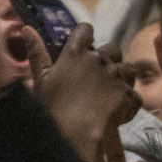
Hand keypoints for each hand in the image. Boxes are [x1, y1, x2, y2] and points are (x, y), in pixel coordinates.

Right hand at [35, 27, 136, 159]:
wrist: (74, 133)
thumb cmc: (52, 106)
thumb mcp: (40, 79)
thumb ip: (37, 52)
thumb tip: (27, 28)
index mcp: (76, 53)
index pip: (85, 30)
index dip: (85, 35)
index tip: (83, 45)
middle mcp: (100, 60)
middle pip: (112, 48)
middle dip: (107, 58)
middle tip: (96, 75)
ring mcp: (117, 76)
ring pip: (127, 68)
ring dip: (121, 76)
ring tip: (109, 92)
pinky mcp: (129, 94)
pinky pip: (133, 92)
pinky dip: (128, 100)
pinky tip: (116, 110)